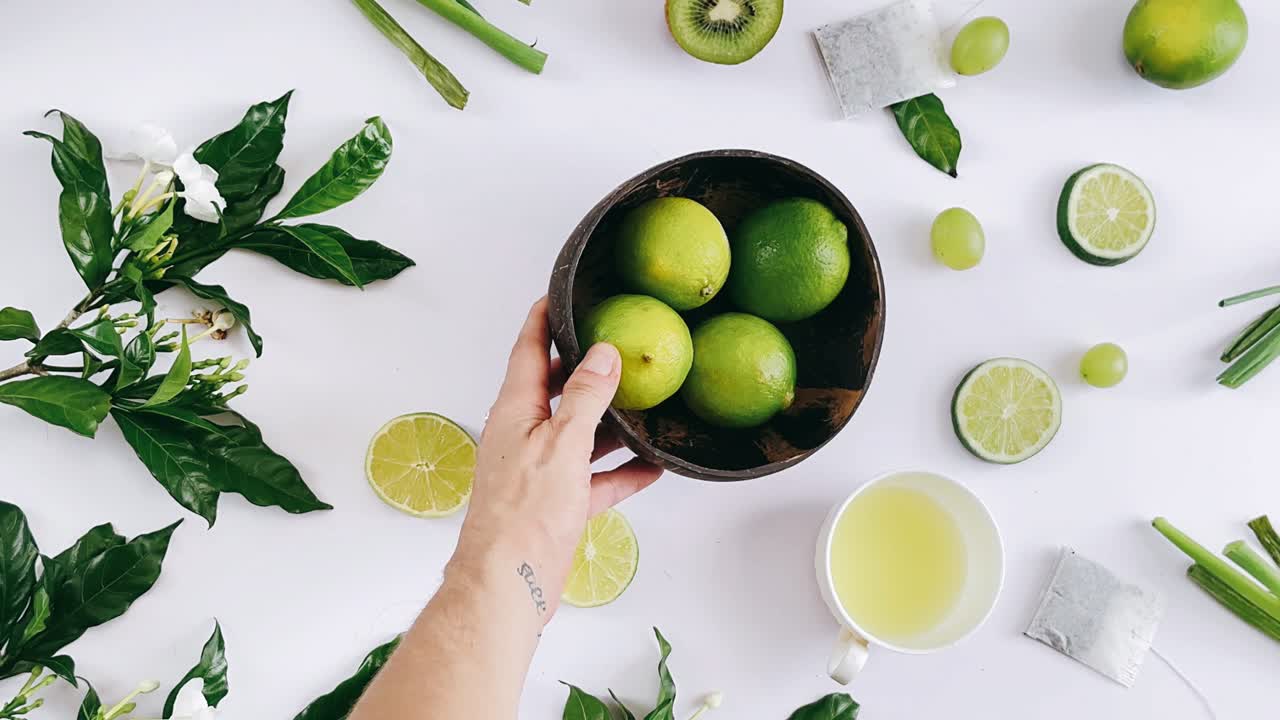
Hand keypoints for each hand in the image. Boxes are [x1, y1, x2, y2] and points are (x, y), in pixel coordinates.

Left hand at [452, 297, 662, 622]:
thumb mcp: (562, 444)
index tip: (558, 294)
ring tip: (642, 403)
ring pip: (578, 433)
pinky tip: (650, 467)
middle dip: (584, 368)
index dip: (543, 319)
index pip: (528, 350)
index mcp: (515, 411)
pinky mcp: (556, 503)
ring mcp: (540, 470)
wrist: (508, 581)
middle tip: (615, 345)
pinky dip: (620, 471)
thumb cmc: (523, 515)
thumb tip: (603, 354)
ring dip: (609, 421)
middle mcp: (523, 435)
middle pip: (555, 388)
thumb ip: (585, 397)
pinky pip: (593, 478)